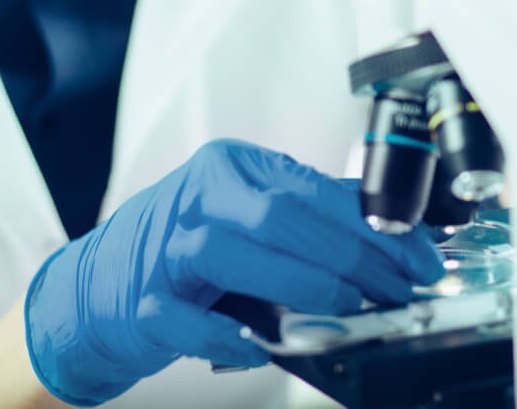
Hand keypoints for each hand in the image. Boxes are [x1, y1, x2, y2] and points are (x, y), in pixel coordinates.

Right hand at [24, 139, 445, 404]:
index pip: (315, 189)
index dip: (375, 224)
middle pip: (282, 215)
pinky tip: (262, 347)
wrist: (97, 288)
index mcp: (233, 169)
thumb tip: (398, 226)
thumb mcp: (251, 217)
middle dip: (352, 254)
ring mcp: (165, 251)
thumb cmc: (188, 250)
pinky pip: (183, 318)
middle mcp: (198, 200)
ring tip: (348, 307)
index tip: (419, 256)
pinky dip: (225, 335)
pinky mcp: (141, 305)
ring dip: (298, 282)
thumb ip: (315, 217)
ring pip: (231, 255)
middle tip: (396, 287)